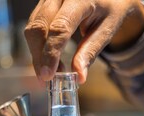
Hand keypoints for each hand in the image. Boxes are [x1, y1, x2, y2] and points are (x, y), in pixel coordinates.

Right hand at [24, 0, 143, 82]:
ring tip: (53, 72)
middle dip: (40, 57)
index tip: (48, 75)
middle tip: (46, 80)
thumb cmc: (111, 10)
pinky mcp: (43, 3)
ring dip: (38, 53)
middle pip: (40, 27)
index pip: (60, 28)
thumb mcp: (107, 30)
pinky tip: (49, 59)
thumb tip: (79, 76)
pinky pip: (34, 25)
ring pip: (32, 27)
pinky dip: (38, 46)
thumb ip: (90, 51)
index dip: (51, 53)